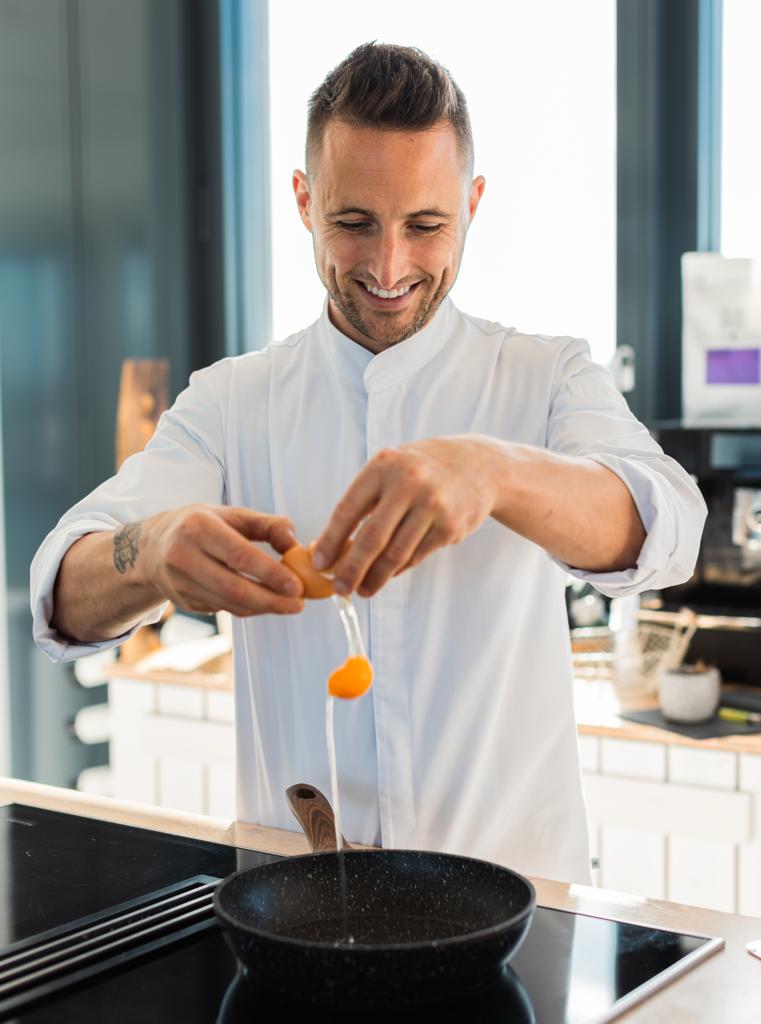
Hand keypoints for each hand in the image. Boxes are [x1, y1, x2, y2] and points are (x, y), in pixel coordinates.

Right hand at [144, 505, 304, 615]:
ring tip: (289, 604)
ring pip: (229, 604)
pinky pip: (223, 609)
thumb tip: (295, 543)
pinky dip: (248, 608)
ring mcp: (180, 583)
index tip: (296, 586)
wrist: (152, 548)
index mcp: (198, 527)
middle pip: (234, 588)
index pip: (239, 555)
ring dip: (263, 607)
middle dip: (272, 600)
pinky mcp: (183, 602)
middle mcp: (183, 556)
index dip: (271, 574)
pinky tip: (264, 602)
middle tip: (298, 603)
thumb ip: (268, 525)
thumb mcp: (231, 515)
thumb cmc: (200, 526)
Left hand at [312, 437, 497, 596]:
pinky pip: (417, 556)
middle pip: (371, 538)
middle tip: (339, 588)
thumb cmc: (422, 470)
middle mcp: (408, 483)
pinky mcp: (450, 526)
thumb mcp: (390, 470)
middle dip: (351, 569)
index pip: (348, 509)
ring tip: (362, 589)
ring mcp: (432, 505)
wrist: (479, 465)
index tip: (320, 564)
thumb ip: (363, 502)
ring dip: (375, 577)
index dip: (331, 540)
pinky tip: (388, 575)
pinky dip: (399, 570)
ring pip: (396, 553)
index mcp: (384, 466)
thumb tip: (330, 546)